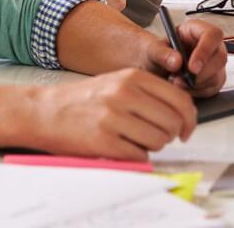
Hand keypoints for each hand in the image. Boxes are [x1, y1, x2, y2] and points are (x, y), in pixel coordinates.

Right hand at [28, 69, 195, 159]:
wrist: (45, 111)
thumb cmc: (83, 99)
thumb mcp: (117, 82)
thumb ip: (148, 92)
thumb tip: (181, 113)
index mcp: (132, 77)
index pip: (179, 99)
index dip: (189, 118)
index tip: (186, 128)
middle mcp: (125, 94)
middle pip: (172, 122)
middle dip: (171, 134)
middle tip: (159, 136)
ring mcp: (114, 118)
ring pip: (159, 140)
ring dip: (152, 145)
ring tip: (134, 139)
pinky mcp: (104, 141)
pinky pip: (140, 155)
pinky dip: (136, 156)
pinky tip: (121, 147)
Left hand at [144, 19, 226, 97]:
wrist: (156, 67)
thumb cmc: (157, 53)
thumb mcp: (153, 50)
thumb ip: (162, 53)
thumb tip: (176, 61)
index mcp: (198, 29)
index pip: (212, 35)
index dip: (205, 51)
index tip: (192, 68)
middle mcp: (211, 45)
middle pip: (220, 58)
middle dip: (201, 74)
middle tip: (181, 80)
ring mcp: (214, 63)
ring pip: (216, 76)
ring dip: (196, 84)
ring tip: (175, 81)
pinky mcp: (213, 79)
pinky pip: (211, 89)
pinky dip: (196, 92)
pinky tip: (182, 87)